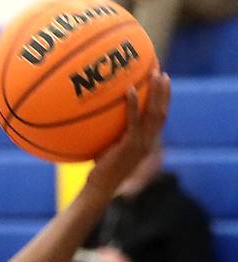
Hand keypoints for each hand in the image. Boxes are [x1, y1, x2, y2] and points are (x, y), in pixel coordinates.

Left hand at [87, 72, 169, 195]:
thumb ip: (111, 134)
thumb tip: (98, 118)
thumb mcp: (108, 148)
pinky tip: (129, 90)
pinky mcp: (131, 145)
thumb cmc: (100, 170)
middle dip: (164, 92)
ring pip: (155, 113)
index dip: (164, 100)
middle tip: (162, 73)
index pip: (160, 118)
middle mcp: (149, 142)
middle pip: (162, 112)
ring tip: (153, 74)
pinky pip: (134, 121)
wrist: (100, 188)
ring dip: (155, 92)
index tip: (163, 83)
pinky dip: (134, 104)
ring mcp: (142, 144)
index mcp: (147, 142)